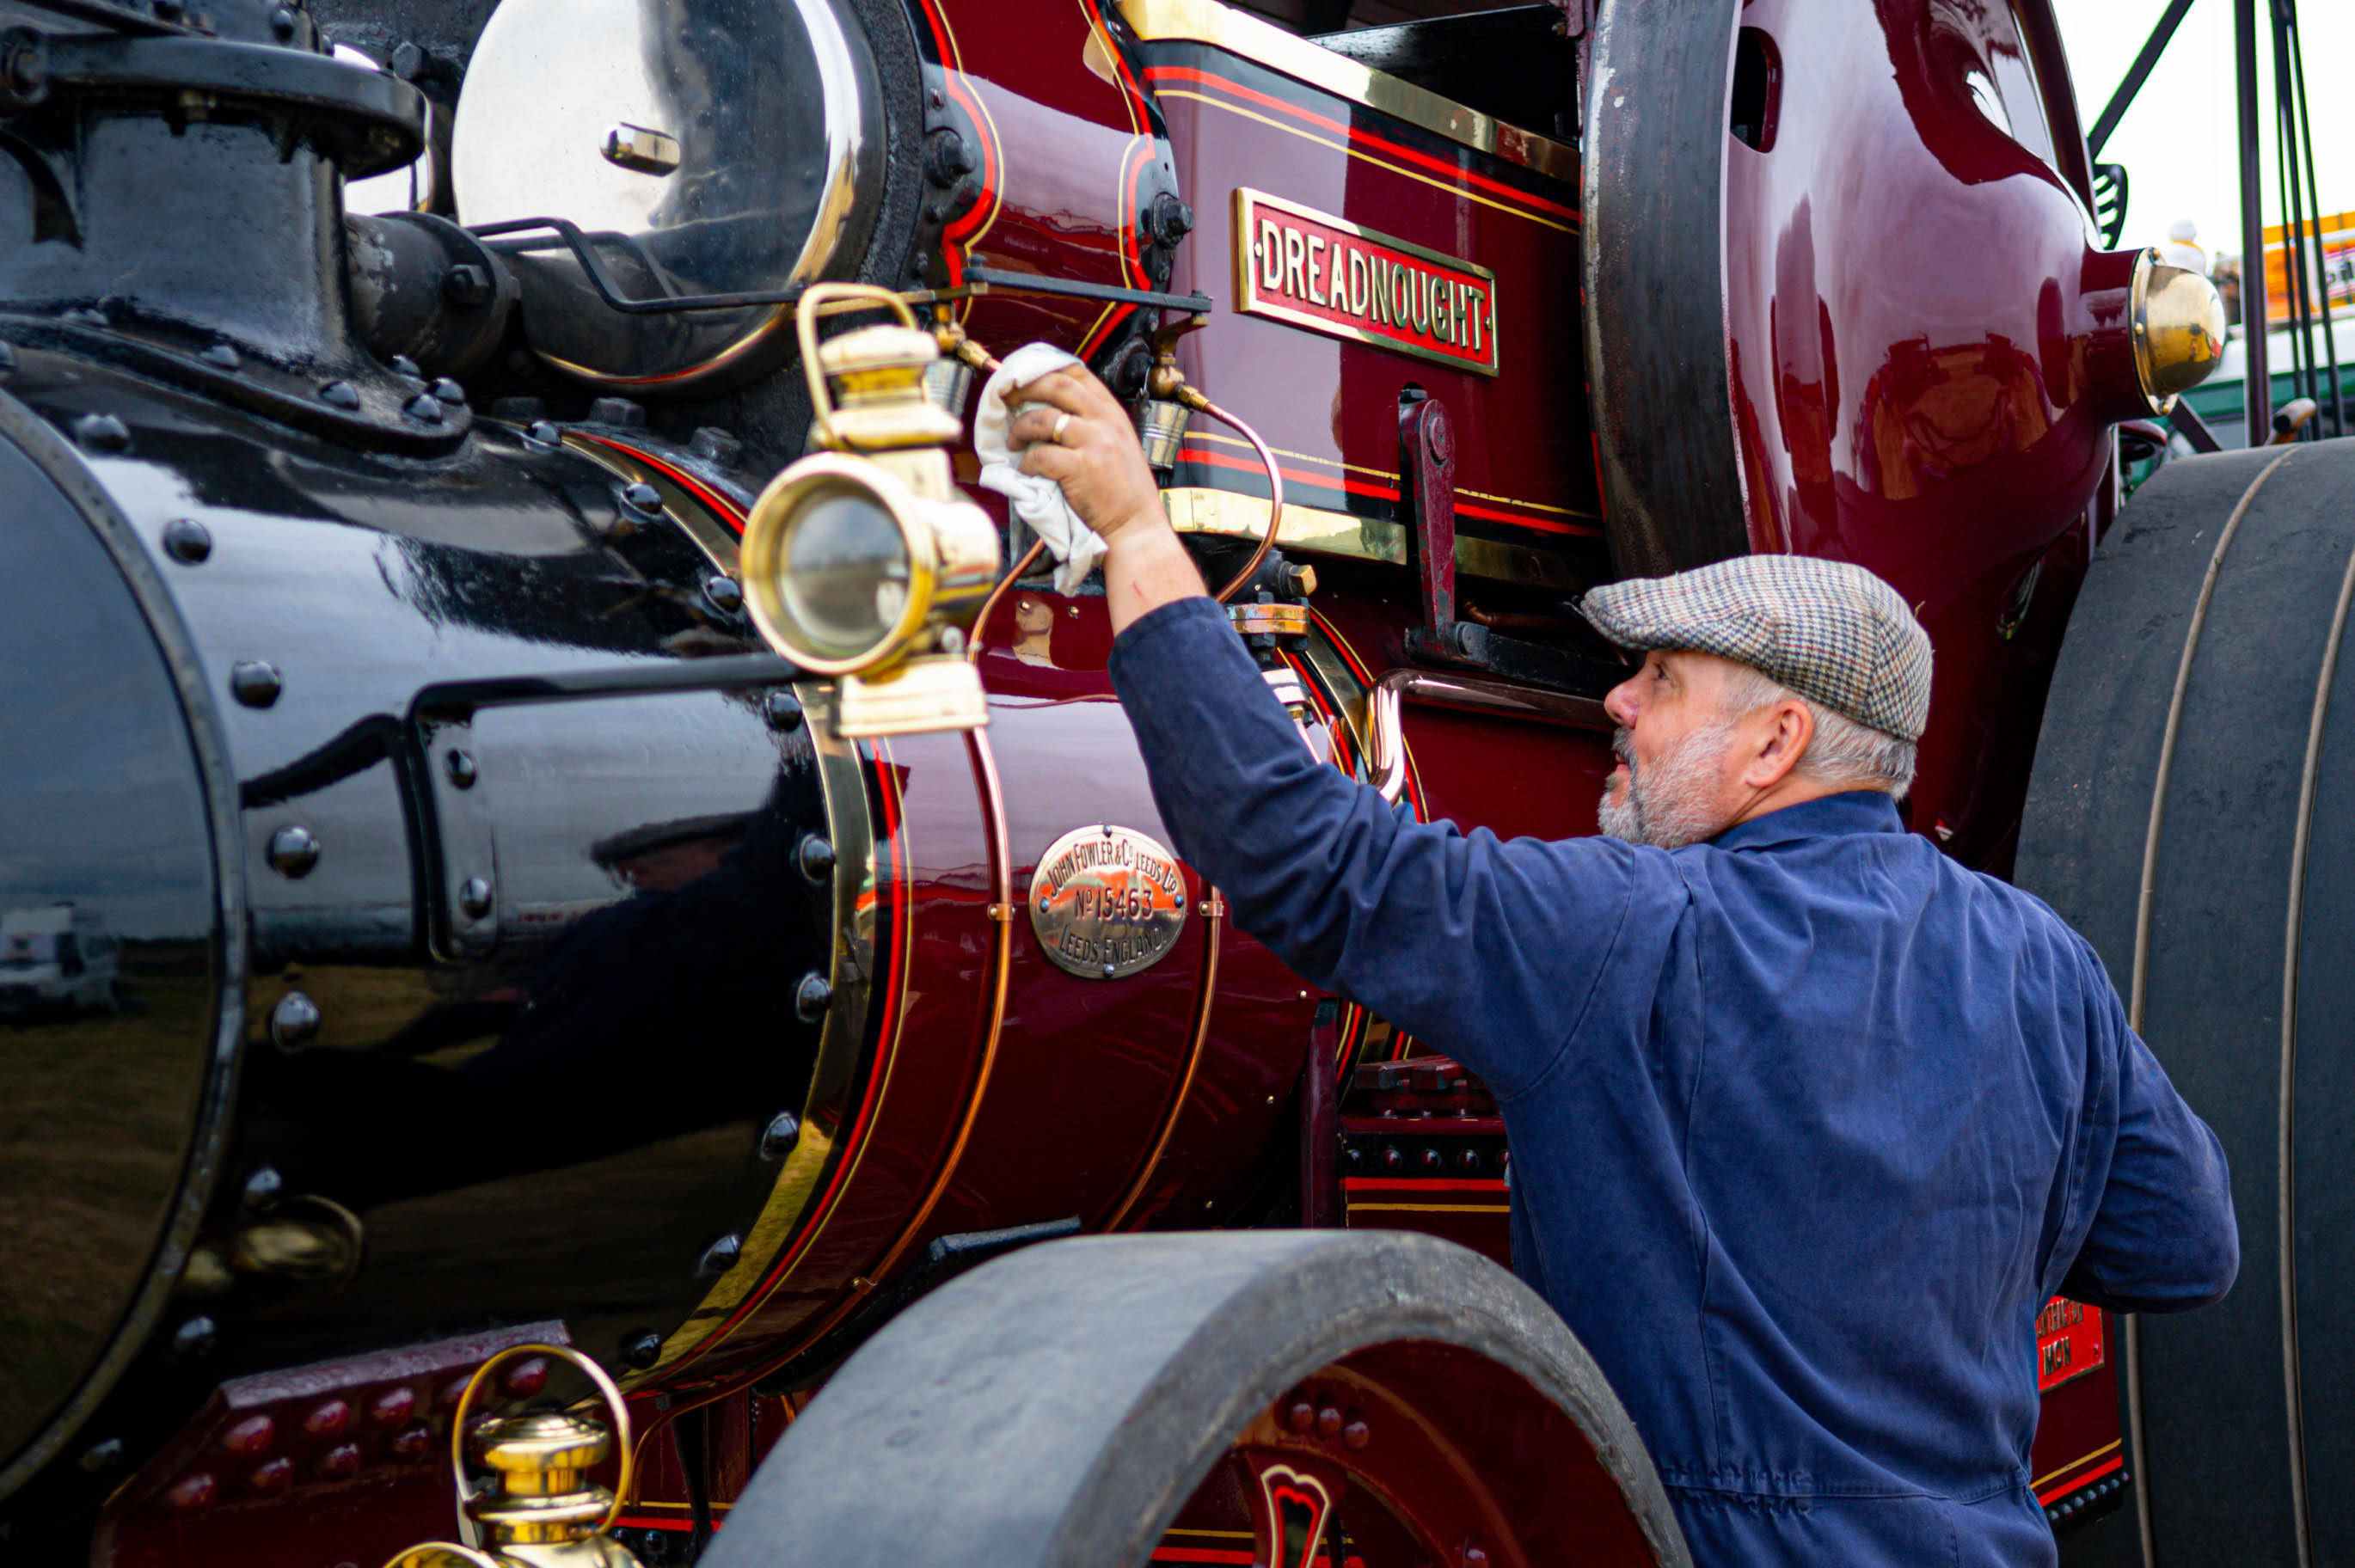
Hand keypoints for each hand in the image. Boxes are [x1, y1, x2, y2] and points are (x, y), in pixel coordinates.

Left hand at [1004, 366, 1166, 543]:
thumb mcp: (1118, 444)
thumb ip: (1093, 424)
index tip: (1024, 378)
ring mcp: (1094, 443)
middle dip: (1025, 388)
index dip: (1045, 370)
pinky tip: (1026, 471)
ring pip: (1044, 419)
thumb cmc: (1125, 490)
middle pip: (1057, 385)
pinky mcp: (1081, 468)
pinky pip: (1041, 455)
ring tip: (1013, 441)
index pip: (1077, 373)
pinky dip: (1026, 463)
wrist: (1137, 524)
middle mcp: (1104, 421)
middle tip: (1006, 399)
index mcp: (1112, 413)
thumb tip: (1053, 412)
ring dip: (1020, 428)